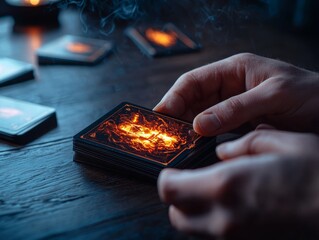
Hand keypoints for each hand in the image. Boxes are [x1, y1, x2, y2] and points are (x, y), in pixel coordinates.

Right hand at [154, 53, 318, 135]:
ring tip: (175, 142)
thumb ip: (237, 108)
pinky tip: (195, 146)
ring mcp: (233, 106)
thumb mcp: (275, 96)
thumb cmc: (311, 94)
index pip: (194, 81)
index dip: (174, 96)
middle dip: (177, 114)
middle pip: (193, 99)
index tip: (161, 114)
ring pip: (201, 115)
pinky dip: (202, 136)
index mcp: (235, 70)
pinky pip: (214, 128)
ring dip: (187, 127)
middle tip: (165, 133)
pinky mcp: (239, 123)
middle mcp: (230, 87)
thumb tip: (200, 124)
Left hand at [158, 129, 318, 237]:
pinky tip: (231, 203)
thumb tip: (222, 151)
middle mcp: (226, 218)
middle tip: (189, 178)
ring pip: (193, 228)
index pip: (170, 189)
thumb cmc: (317, 172)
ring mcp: (237, 237)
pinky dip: (212, 220)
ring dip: (191, 209)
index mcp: (227, 186)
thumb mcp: (278, 143)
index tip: (174, 168)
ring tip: (208, 189)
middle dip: (176, 196)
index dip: (167, 177)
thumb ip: (241, 145)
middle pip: (176, 214)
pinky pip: (215, 234)